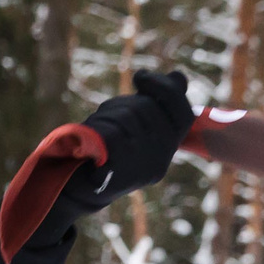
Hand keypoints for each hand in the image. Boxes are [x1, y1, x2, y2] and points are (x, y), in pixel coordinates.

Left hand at [61, 71, 195, 213]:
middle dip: (125, 103)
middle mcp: (160, 160)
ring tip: (97, 131)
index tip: (139, 77)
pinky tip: (91, 139)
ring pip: (128, 119)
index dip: (165, 89)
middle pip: (148, 110)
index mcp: (169, 148)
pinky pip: (111, 135)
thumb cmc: (109, 147)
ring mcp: (140, 168)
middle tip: (108, 114)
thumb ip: (158, 101)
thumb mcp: (137, 121)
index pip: (183, 114)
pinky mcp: (118, 174)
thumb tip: (179, 77)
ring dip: (107, 115)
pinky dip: (98, 129)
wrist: (80, 186)